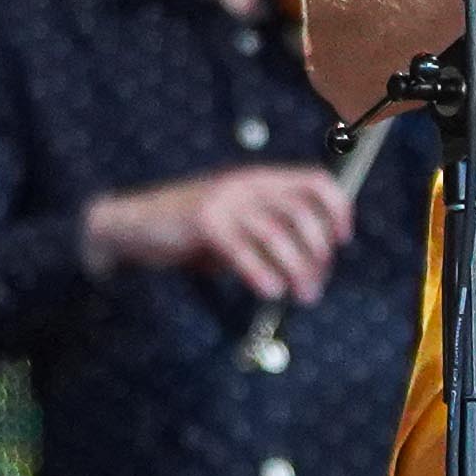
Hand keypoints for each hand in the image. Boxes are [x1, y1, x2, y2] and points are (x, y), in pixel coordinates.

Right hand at [84, 164, 358, 302]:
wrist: (132, 226)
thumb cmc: (188, 232)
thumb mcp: (236, 224)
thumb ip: (267, 235)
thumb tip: (311, 267)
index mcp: (258, 179)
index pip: (314, 181)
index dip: (337, 209)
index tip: (342, 241)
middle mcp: (245, 183)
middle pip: (301, 212)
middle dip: (317, 252)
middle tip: (317, 282)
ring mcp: (224, 200)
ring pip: (277, 233)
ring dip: (297, 268)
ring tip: (302, 295)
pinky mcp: (204, 222)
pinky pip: (244, 250)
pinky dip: (262, 272)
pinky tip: (270, 290)